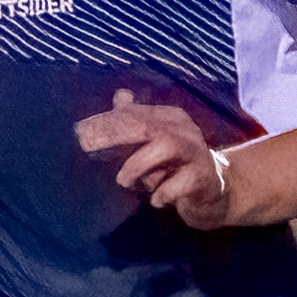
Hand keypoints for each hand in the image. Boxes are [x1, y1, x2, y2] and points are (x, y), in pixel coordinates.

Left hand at [74, 89, 232, 230]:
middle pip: (145, 124)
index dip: (105, 121)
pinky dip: (163, 192)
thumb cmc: (175, 167)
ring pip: (165, 146)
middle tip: (87, 147)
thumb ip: (134, 122)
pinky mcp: (203, 179)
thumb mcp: (153, 143)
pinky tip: (156, 201)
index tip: (79, 132)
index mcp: (169, 118)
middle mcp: (184, 131)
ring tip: (123, 181)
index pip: (133, 113)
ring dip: (138, 164)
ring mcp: (196, 154)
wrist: (217, 193)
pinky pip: (180, 183)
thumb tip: (119, 95)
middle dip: (113, 134)